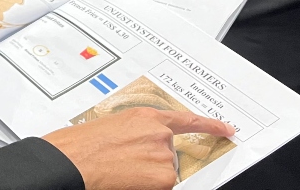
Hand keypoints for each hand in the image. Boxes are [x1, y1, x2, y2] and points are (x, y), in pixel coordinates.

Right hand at [42, 107, 235, 189]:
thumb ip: (136, 133)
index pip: (187, 120)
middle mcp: (160, 133)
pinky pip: (163, 185)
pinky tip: (126, 180)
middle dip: (152, 160)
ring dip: (148, 174)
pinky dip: (148, 185)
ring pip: (165, 172)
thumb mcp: (111, 128)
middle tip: (125, 162)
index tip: (227, 129)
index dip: (210, 125)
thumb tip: (143, 148)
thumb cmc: (80, 145)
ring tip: (119, 170)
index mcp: (145, 116)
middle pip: (170, 153)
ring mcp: (164, 156)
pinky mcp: (164, 177)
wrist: (71, 161)